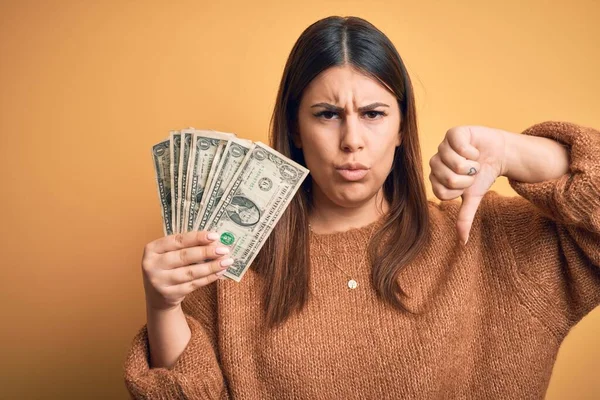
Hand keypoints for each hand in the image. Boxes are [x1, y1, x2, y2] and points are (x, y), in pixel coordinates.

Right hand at [141, 231, 232, 310]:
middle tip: (224, 249)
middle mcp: (152, 265)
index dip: (197, 237)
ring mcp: (160, 282)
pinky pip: (194, 284)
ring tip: (226, 261)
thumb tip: (213, 240)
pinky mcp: (170, 294)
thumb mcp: (166, 254)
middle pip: (184, 256)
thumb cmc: (166, 267)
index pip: (177, 240)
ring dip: (211, 266)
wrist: (156, 296)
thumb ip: (183, 246)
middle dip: (207, 252)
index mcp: (151, 249)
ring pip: (191, 272)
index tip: (214, 236)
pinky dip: (209, 277)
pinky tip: (220, 272)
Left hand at [429, 126, 509, 244]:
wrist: (499, 154)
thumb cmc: (482, 175)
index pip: (441, 193)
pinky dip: (472, 152)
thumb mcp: (474, 197)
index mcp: (436, 178)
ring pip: (454, 164)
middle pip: (448, 179)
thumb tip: (462, 242)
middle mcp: (436, 162)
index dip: (460, 191)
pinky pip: (459, 146)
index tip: (467, 185)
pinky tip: (474, 151)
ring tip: (474, 161)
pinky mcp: (454, 133)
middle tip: (472, 172)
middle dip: (467, 179)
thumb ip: (464, 217)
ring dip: (472, 165)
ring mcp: (443, 146)